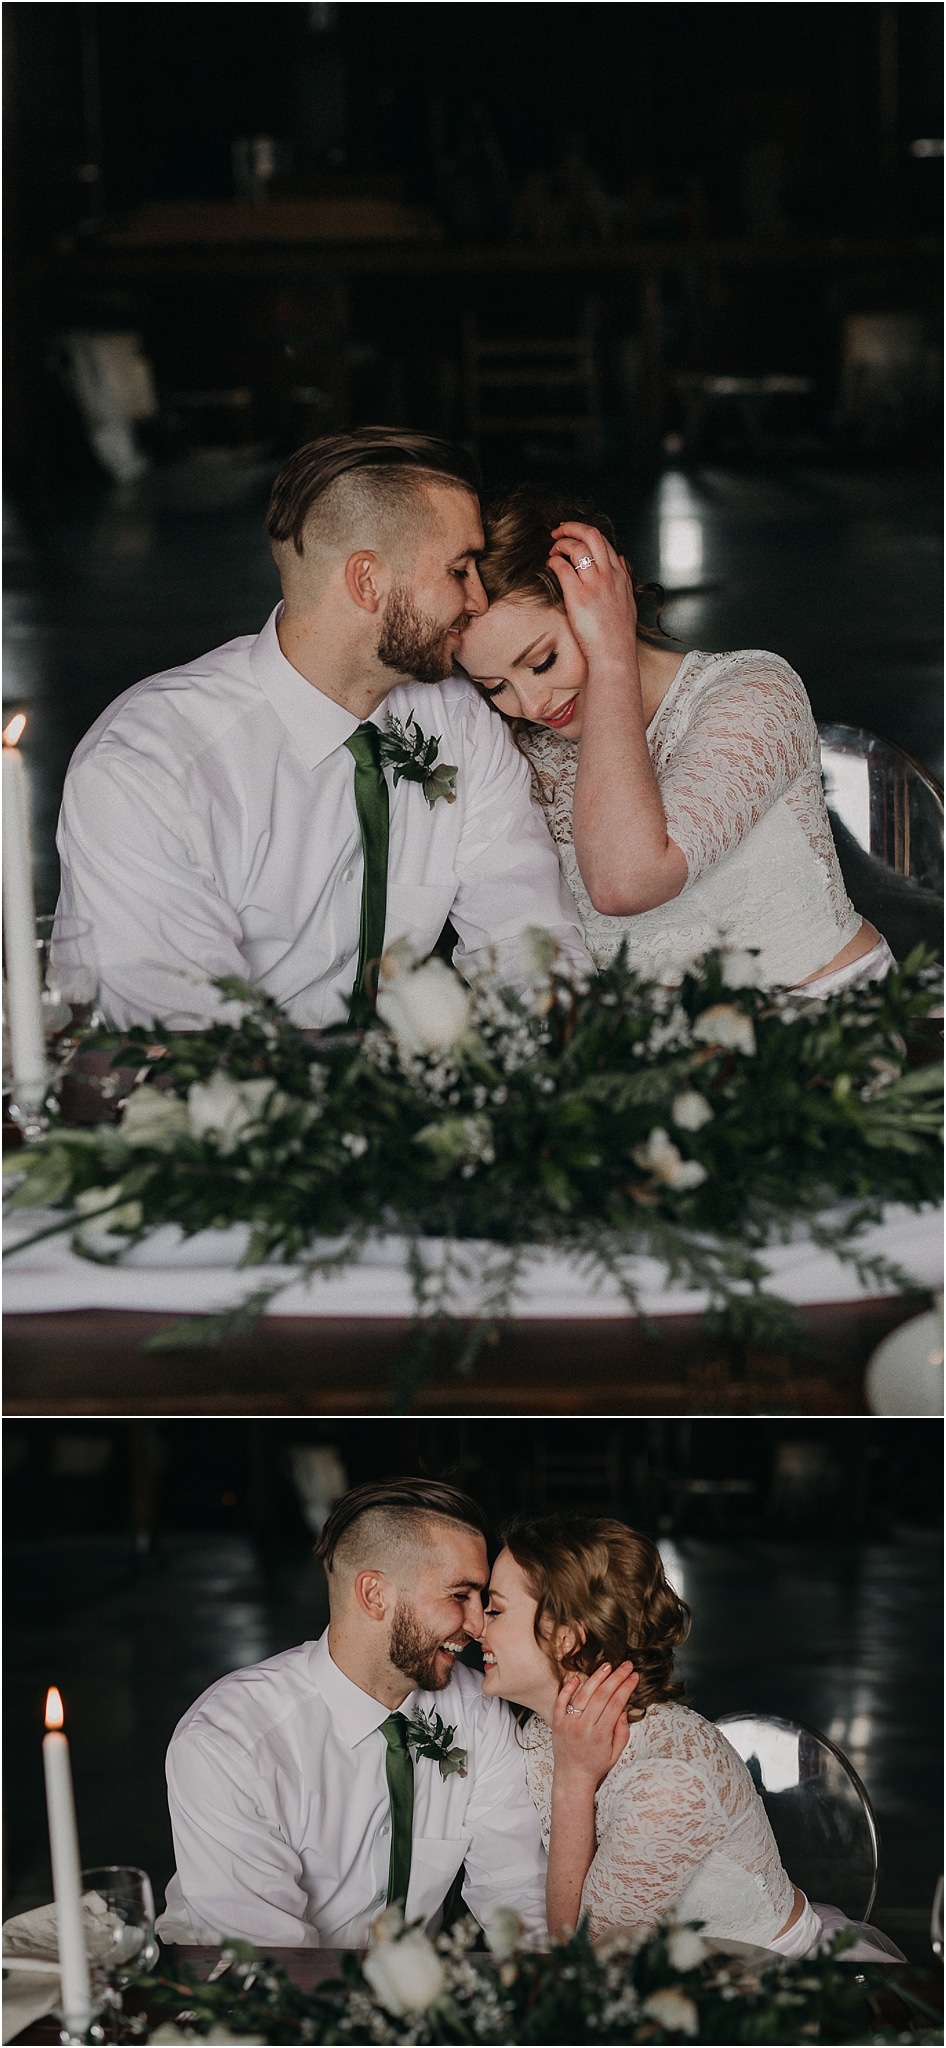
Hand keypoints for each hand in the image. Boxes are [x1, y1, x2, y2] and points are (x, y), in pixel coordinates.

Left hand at [547, 522, 638, 667]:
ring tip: (553, 549)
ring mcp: (594, 585)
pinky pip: (563, 567)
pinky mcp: (578, 596)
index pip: (604, 541)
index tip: (574, 534)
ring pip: (577, 547)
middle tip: (558, 531)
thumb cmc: (619, 634)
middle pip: (592, 535)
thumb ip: (624, 578)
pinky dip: (554, 561)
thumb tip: (620, 560)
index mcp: (619, 576)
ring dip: (561, 543)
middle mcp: (608, 575)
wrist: (614, 654)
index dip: (585, 533)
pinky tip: (549, 565)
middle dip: (572, 527)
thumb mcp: (628, 601)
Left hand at [550, 1660, 637, 1789]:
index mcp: (600, 1735)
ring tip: (608, 1666)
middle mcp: (584, 1727)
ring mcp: (569, 1723)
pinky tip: (576, 1677)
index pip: (616, 1703)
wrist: (572, 1777)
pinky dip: (567, 1688)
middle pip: (602, 1695)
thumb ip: (622, 1732)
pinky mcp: (557, 1722)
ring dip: (596, 1678)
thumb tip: (622, 1708)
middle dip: (617, 1677)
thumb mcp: (616, 1753)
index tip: (634, 1676)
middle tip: (626, 1665)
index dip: (626, 1687)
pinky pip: (561, 1701)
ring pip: (583, 1694)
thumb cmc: (597, 1765)